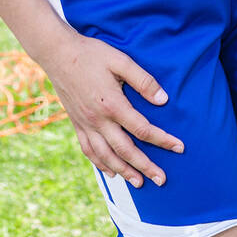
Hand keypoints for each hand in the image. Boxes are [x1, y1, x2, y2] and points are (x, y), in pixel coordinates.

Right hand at [42, 30, 184, 187]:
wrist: (57, 53)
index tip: (179, 148)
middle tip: (162, 180)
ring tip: (139, 183)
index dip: (163, 140)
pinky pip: (88, 150)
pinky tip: (110, 171)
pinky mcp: (76, 123)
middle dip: (145, 167)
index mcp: (112, 104)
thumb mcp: (120, 60)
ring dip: (124, 171)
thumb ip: (143, 81)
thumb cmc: (91, 54)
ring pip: (106, 156)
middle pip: (125, 150)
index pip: (143, 129)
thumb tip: (163, 100)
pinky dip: (100, 164)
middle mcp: (98, 120)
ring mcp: (85, 124)